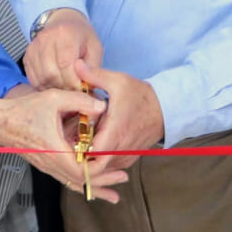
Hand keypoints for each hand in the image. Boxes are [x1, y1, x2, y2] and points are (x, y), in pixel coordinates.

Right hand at [0, 84, 126, 203]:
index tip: (116, 163)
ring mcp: (47, 166)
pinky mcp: (44, 163)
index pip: (82, 170)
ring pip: (73, 183)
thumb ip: (79, 101)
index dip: (101, 170)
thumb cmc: (23, 110)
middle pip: (81, 181)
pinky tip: (88, 187)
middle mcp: (52, 163)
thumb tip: (103, 106)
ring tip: (112, 194)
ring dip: (93, 187)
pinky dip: (79, 184)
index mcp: (55, 150)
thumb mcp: (53, 99)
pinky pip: (64, 179)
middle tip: (123, 178)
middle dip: (104, 182)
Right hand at [23, 10, 101, 91]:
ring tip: (66, 89)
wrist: (63, 22)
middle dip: (64, 87)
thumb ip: (92, 68)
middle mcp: (45, 39)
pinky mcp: (27, 56)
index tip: (83, 89)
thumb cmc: (81, 37)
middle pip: (51, 73)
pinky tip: (55, 85)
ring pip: (41, 78)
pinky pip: (33, 78)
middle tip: (75, 91)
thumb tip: (85, 86)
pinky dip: (45, 86)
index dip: (74, 81)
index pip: (65, 64)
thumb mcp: (95, 48)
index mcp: (64, 34)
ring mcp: (33, 48)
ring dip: (55, 88)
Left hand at [77, 60, 162, 176]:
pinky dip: (98, 157)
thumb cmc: (141, 96)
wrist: (165, 110)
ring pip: (100, 167)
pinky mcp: (127, 159)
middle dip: (78, 154)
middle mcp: (120, 149)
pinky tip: (90, 143)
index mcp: (116, 132)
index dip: (76, 150)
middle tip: (69, 138)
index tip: (66, 138)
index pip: (92, 155)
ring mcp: (124, 157)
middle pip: (92, 164)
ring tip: (77, 140)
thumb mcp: (118, 81)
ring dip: (88, 157)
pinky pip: (108, 165)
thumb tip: (76, 64)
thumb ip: (94, 75)